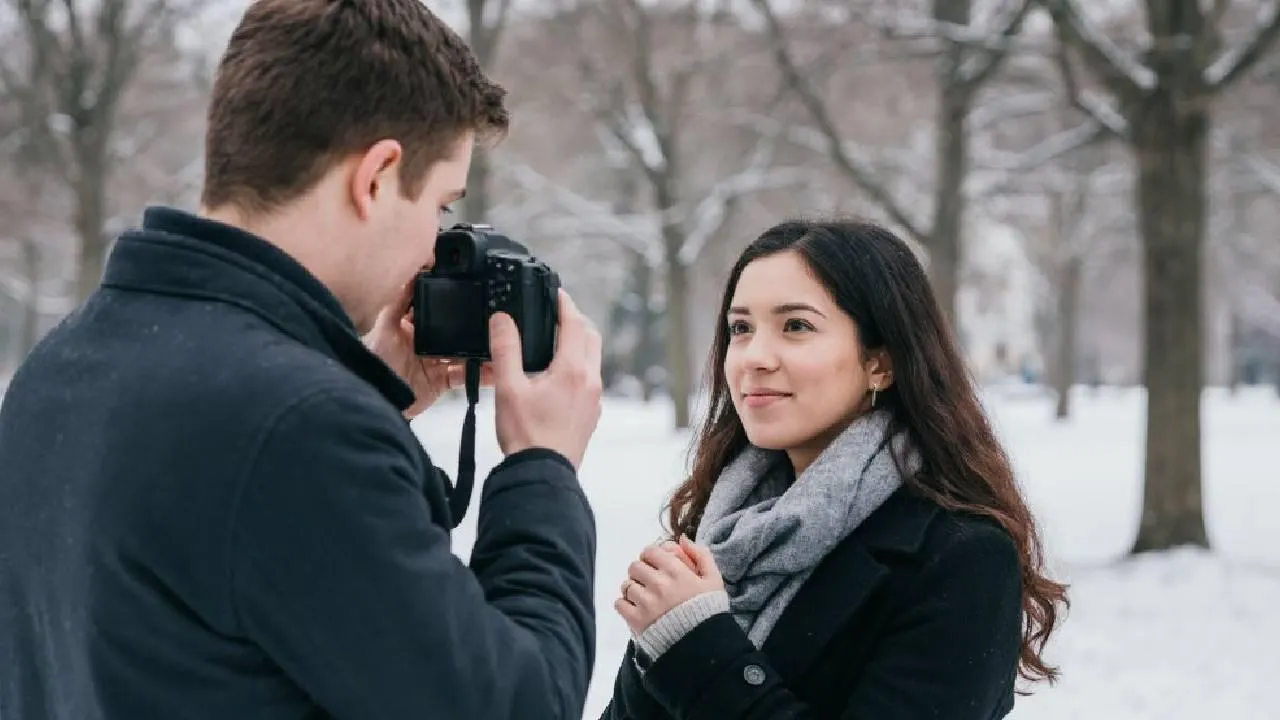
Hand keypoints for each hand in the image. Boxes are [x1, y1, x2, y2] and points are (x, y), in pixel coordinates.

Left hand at [364, 282, 493, 418]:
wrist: (377, 396)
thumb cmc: (376, 361)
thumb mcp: (384, 325)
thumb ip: (398, 301)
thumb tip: (411, 275)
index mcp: (412, 328)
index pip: (435, 311)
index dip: (451, 304)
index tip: (470, 293)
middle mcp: (425, 344)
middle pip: (454, 332)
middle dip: (471, 327)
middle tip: (493, 318)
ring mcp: (435, 363)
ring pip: (464, 353)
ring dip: (481, 350)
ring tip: (500, 342)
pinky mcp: (442, 381)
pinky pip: (466, 375)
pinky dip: (482, 373)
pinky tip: (495, 367)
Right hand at [489, 289, 602, 467]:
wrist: (542, 475)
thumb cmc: (526, 436)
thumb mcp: (508, 388)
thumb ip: (506, 349)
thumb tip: (503, 319)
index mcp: (573, 370)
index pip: (575, 323)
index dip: (565, 304)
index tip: (556, 293)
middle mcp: (590, 381)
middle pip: (591, 337)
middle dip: (575, 321)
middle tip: (555, 314)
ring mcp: (594, 399)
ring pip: (593, 359)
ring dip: (578, 344)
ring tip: (554, 341)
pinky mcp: (591, 414)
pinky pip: (590, 380)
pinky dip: (578, 366)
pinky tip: (557, 375)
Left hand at [615, 536, 723, 634]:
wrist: (703, 645)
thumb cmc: (709, 611)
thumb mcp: (714, 580)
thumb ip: (701, 555)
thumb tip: (682, 538)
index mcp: (675, 571)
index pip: (649, 551)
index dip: (650, 556)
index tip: (655, 565)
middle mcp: (658, 583)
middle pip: (635, 567)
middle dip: (640, 572)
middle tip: (648, 582)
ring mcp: (646, 602)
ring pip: (626, 585)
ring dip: (633, 588)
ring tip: (643, 597)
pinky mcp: (636, 620)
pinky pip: (619, 603)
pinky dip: (625, 604)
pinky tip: (636, 608)